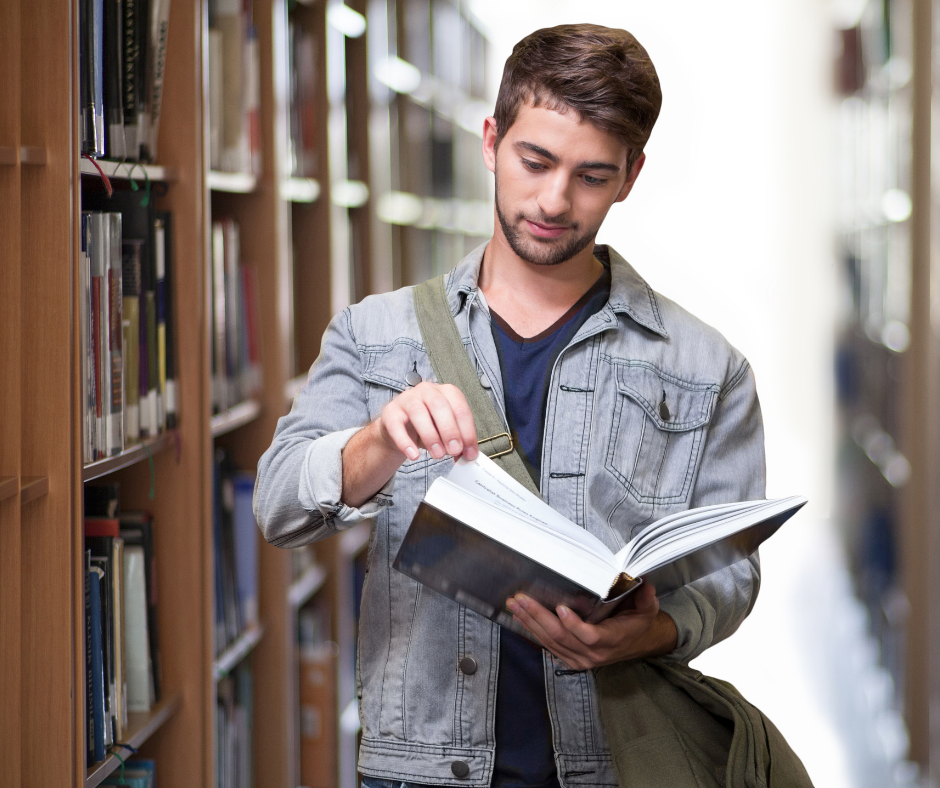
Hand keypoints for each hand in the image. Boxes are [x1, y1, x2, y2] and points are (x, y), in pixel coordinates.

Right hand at [376, 382, 478, 461]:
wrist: (400, 428)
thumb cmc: (428, 426)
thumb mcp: (446, 433)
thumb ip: (458, 442)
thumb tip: (468, 455)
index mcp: (446, 392)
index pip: (460, 408)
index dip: (467, 431)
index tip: (470, 452)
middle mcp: (427, 390)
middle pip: (439, 405)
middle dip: (450, 430)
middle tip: (454, 450)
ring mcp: (407, 399)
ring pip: (418, 412)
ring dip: (430, 436)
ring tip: (437, 454)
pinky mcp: (390, 412)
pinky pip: (396, 425)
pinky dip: (405, 442)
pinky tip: (414, 455)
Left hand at [505, 583, 677, 668]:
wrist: (634, 643)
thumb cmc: (636, 623)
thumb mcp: (646, 609)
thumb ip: (645, 598)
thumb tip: (644, 583)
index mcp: (611, 640)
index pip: (590, 636)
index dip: (574, 624)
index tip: (560, 608)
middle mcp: (593, 653)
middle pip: (561, 637)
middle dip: (538, 616)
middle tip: (522, 599)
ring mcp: (580, 658)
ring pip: (550, 641)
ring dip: (530, 622)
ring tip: (515, 605)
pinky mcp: (570, 658)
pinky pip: (548, 646)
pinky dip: (533, 630)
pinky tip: (520, 617)